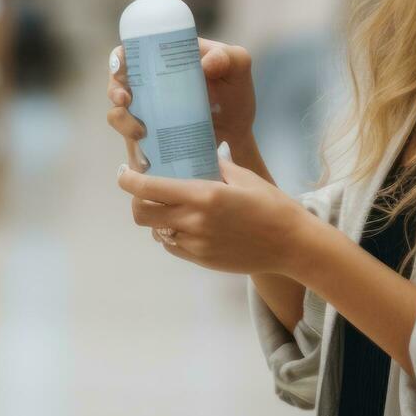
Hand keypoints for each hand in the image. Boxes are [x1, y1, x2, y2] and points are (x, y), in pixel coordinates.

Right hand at [104, 38, 260, 171]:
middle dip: (112, 90)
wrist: (237, 135)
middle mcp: (147, 86)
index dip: (118, 58)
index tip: (121, 67)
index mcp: (161, 60)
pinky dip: (131, 146)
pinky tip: (144, 151)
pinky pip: (129, 142)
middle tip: (124, 100)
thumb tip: (205, 64)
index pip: (131, 52)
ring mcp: (145, 113)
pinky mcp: (147, 138)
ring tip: (140, 132)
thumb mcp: (238, 68)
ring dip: (120, 120)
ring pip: (117, 114)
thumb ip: (229, 57)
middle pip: (116, 82)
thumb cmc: (235, 94)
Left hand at [117, 142, 316, 275]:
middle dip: (137, 201)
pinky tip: (187, 225)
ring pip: (156, 232)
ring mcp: (195, 244)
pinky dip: (171, 235)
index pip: (149, 188)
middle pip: (141, 214)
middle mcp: (193, 221)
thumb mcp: (243, 177)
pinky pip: (173, 246)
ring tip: (171, 208)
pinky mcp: (201, 260)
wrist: (291, 244)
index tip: (124, 173)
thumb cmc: (271, 204)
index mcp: (202, 195)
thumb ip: (216, 166)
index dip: (128, 180)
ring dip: (157, 219)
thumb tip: (201, 156)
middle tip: (146, 192)